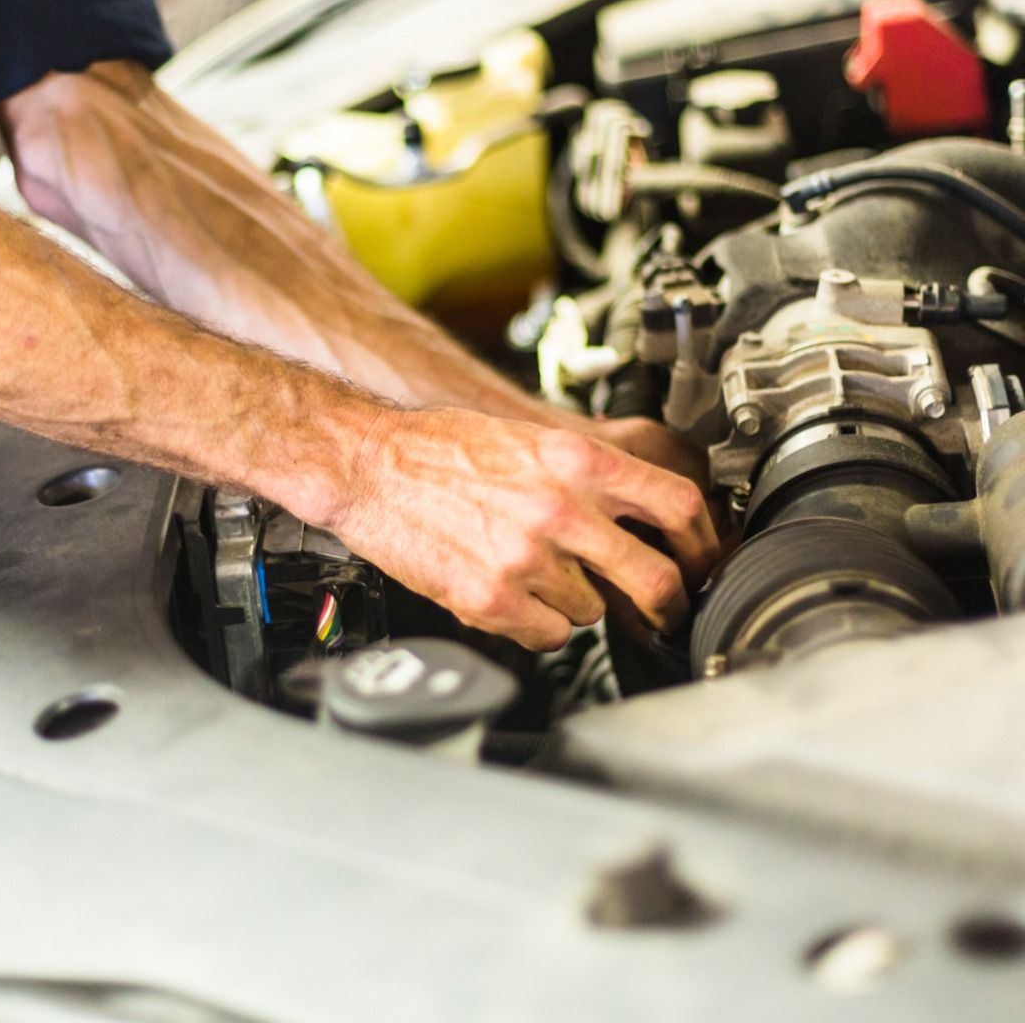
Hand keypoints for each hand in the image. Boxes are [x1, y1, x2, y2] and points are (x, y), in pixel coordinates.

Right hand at [331, 407, 718, 651]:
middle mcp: (560, 509)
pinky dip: (539, 624)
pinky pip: (549, 634)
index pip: (678, 506)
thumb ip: (592, 475)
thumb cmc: (444, 448)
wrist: (370, 465)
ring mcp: (526, 558)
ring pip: (592, 611)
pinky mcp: (492, 599)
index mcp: (576, 460)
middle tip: (663, 612)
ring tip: (536, 573)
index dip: (703, 544)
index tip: (703, 561)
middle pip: (654, 579)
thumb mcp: (532, 439)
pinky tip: (512, 593)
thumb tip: (645, 515)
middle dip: (666, 605)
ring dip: (576, 603)